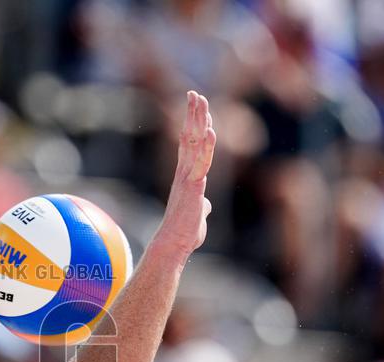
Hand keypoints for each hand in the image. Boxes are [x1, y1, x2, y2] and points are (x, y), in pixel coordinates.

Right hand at [159, 91, 216, 255]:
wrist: (173, 245)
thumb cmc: (183, 232)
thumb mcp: (197, 214)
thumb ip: (201, 205)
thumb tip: (206, 205)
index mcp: (186, 175)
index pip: (189, 144)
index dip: (192, 123)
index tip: (195, 106)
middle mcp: (184, 172)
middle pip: (189, 137)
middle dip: (193, 114)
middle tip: (194, 93)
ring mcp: (187, 178)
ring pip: (194, 144)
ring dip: (197, 122)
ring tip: (199, 101)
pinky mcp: (193, 187)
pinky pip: (201, 163)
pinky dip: (206, 147)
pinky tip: (210, 131)